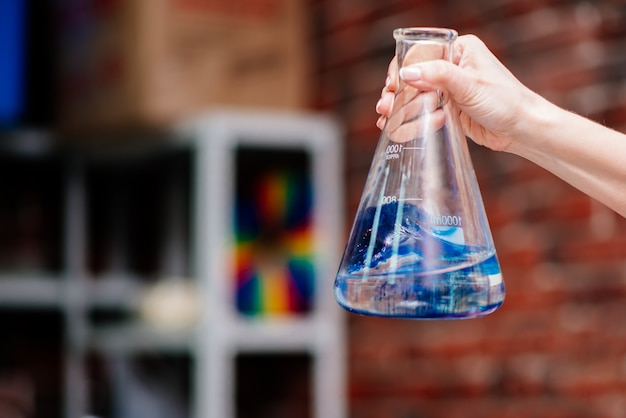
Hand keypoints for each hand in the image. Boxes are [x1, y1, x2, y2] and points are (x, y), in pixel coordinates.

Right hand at [376, 34, 540, 151]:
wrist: (521, 129)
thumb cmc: (504, 101)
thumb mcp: (469, 85)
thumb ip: (437, 76)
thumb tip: (406, 72)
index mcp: (459, 50)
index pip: (419, 53)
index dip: (401, 70)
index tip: (392, 88)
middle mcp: (452, 66)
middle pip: (412, 75)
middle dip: (395, 92)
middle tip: (384, 107)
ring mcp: (449, 88)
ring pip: (414, 94)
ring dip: (398, 106)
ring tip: (385, 119)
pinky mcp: (448, 107)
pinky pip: (421, 110)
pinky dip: (407, 117)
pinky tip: (393, 126)